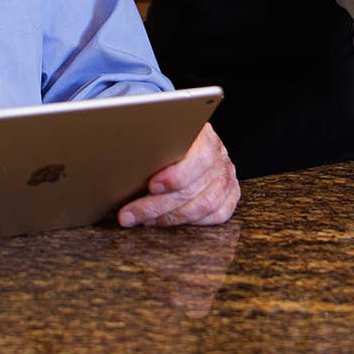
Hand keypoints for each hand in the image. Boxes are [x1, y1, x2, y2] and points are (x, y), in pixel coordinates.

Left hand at [117, 124, 239, 227]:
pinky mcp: (230, 193)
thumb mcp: (159, 131)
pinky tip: (168, 222)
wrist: (188, 135)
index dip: (176, 176)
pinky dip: (192, 222)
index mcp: (205, 136)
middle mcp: (219, 156)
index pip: (198, 159)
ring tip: (143, 220)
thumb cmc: (167, 136)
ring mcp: (226, 176)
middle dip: (156, 206)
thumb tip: (122, 158)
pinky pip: (217, 214)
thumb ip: (149, 143)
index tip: (151, 185)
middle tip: (129, 214)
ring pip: (203, 206)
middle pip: (192, 189)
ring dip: (169, 218)